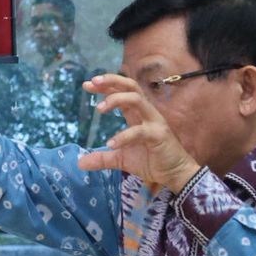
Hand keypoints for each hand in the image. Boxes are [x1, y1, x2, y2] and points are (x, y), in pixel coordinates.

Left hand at [76, 74, 201, 191]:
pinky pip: (140, 131)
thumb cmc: (151, 161)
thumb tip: (80, 163)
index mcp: (137, 114)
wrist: (175, 175)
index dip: (106, 85)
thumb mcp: (121, 159)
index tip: (86, 84)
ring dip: (116, 99)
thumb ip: (102, 158)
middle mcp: (146, 113)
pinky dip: (123, 136)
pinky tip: (110, 144)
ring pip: (137, 100)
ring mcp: (154, 122)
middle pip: (131, 86)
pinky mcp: (159, 135)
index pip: (122, 91)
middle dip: (112, 81)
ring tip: (99, 109)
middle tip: (93, 82)